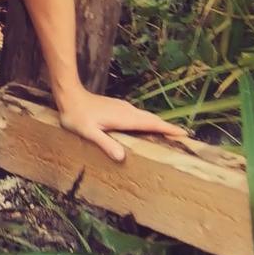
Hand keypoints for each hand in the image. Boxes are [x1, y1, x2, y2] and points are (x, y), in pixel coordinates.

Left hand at [56, 88, 187, 162]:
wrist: (70, 97)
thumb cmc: (77, 116)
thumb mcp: (88, 132)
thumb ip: (105, 143)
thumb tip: (122, 157)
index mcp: (124, 118)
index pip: (151, 124)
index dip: (168, 129)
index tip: (183, 134)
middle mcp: (127, 111)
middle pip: (153, 120)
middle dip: (169, 128)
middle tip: (184, 137)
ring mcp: (124, 108)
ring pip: (146, 117)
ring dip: (159, 125)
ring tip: (171, 134)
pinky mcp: (119, 108)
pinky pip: (139, 116)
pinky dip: (149, 122)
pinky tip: (147, 129)